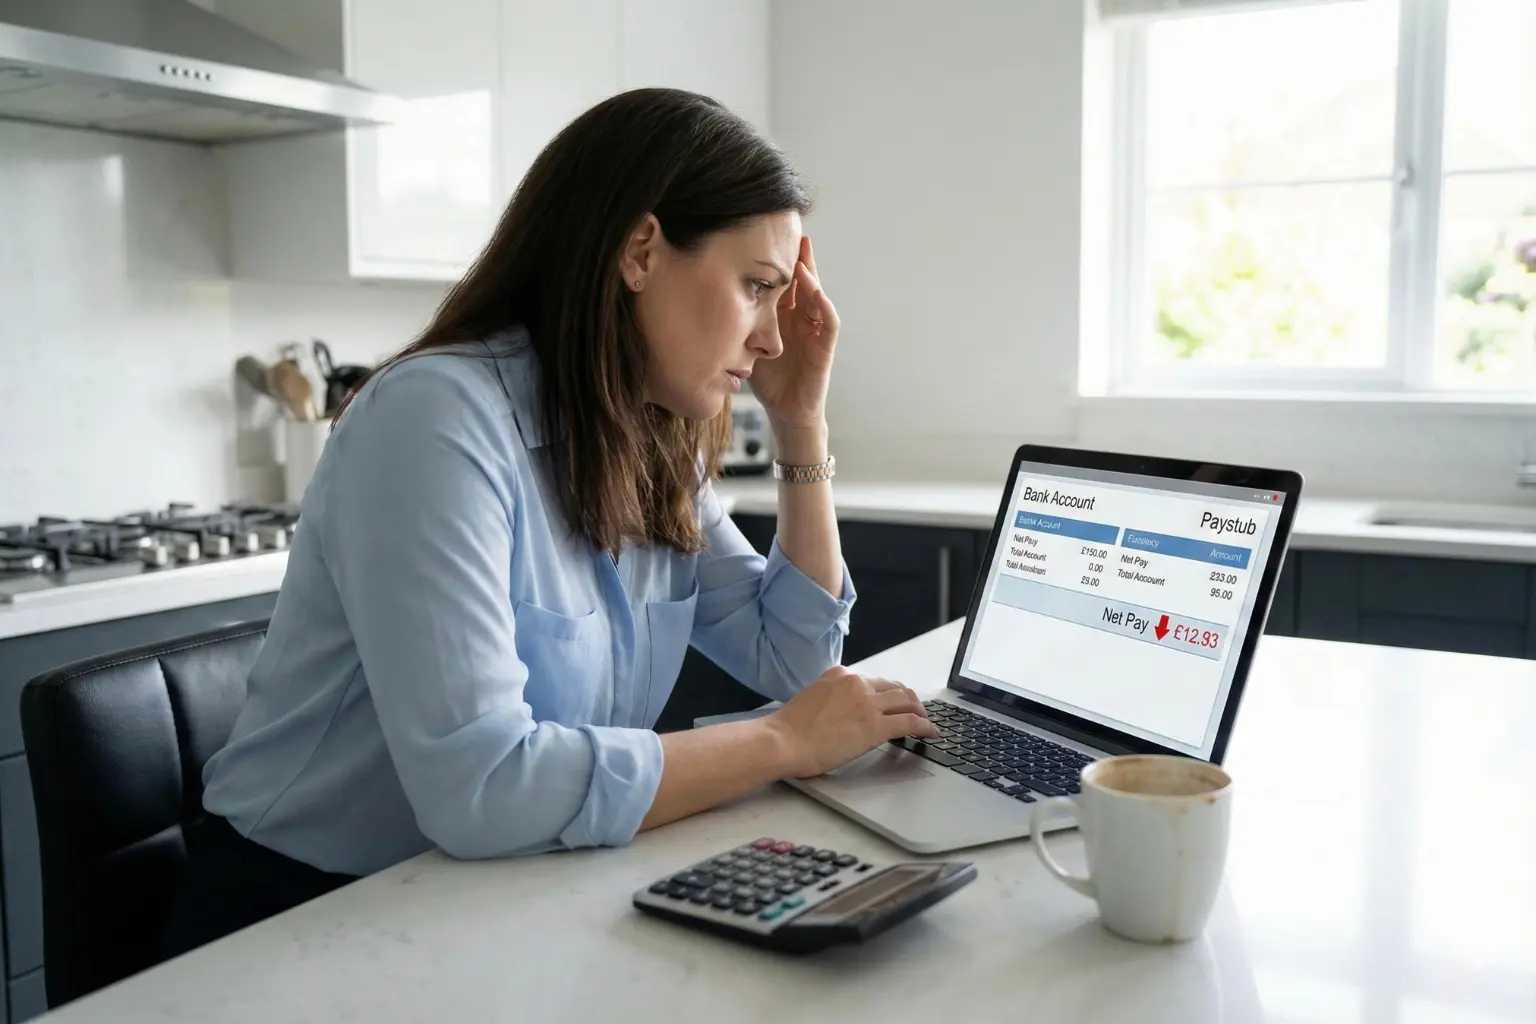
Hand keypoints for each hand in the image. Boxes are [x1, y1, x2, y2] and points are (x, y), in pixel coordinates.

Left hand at [749, 235, 838, 432]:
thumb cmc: (767, 380)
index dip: (775, 262)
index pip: (782, 282)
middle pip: (802, 281)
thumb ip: (734, 323)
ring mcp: (815, 331)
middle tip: (790, 231)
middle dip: (797, 258)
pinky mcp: (825, 348)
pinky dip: (823, 306)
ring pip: (817, 296)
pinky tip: (816, 292)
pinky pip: (828, 322)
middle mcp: (801, 318)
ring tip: (802, 257)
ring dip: (811, 277)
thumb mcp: (745, 343)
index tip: (763, 238)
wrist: (785, 412)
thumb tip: (701, 300)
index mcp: (782, 316)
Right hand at [764, 666, 937, 778]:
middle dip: (909, 699)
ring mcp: (868, 703)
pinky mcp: (875, 726)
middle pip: (895, 688)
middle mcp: (857, 683)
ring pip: (907, 702)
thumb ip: (833, 698)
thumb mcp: (813, 698)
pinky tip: (930, 733)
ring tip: (926, 721)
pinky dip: (924, 726)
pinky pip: (910, 722)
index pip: (875, 681)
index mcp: (841, 675)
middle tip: (916, 710)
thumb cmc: (790, 729)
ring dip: (920, 711)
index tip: (895, 701)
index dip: (890, 692)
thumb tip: (845, 711)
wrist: (782, 741)